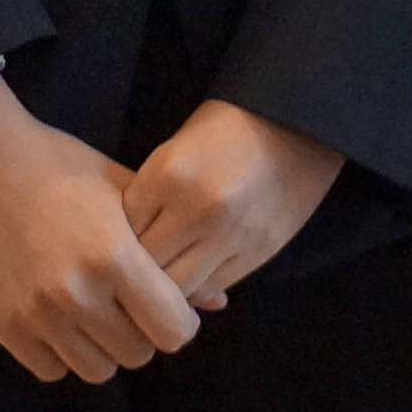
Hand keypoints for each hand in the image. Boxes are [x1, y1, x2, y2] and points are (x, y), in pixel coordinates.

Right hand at [0, 62, 202, 384]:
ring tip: (93, 310)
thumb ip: (169, 248)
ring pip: (96, 371)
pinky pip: (51, 370)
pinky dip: (61, 352)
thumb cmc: (59, 166)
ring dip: (102, 347)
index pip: (174, 331)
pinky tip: (59, 317)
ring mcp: (37, 314)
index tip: (166, 303)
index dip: (178, 320)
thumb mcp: (123, 192)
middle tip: (127, 303)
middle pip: (137, 355)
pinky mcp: (3, 327)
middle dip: (141, 332)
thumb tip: (218, 302)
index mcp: (114, 256)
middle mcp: (77, 293)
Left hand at [122, 100, 346, 307]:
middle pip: (148, 269)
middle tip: (134, 273)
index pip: (122, 234)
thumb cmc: (223, 130)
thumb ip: (147, 199)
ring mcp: (232, 235)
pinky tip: (196, 272)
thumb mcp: (173, 152)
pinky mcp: (258, 252)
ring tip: (164, 279)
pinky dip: (201, 286)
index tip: (115, 247)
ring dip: (169, 288)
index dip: (115, 246)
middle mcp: (198, 209)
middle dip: (137, 273)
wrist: (296, 123)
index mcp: (169, 175)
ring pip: (181, 288)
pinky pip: (214, 286)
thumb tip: (124, 250)